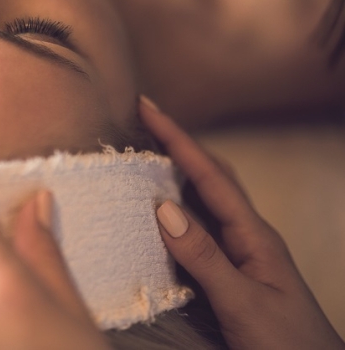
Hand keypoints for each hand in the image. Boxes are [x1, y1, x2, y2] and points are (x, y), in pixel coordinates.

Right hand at [139, 97, 344, 349]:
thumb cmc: (287, 347)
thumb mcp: (244, 303)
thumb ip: (204, 257)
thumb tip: (162, 206)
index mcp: (253, 235)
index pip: (209, 175)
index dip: (177, 138)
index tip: (148, 107)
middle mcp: (247, 235)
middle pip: (211, 175)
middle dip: (178, 144)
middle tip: (145, 121)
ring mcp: (241, 252)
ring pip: (206, 198)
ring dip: (178, 171)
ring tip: (147, 154)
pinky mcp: (232, 270)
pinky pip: (200, 226)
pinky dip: (178, 206)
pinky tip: (161, 211)